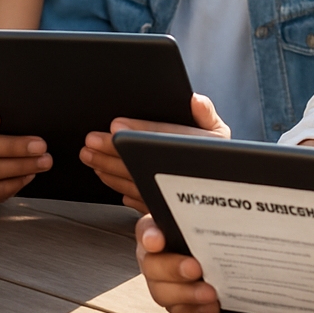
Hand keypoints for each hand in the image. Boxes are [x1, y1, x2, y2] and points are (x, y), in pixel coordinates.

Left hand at [81, 94, 229, 211]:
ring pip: (136, 182)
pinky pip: (138, 201)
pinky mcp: (165, 212)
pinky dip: (119, 188)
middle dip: (113, 150)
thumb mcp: (218, 131)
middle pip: (144, 160)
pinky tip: (105, 176)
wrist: (222, 189)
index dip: (140, 130)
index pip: (166, 136)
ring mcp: (175, 195)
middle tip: (91, 141)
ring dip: (110, 169)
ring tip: (91, 157)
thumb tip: (195, 100)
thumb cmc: (217, 154)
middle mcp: (190, 174)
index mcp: (204, 149)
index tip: (116, 126)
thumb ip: (205, 114)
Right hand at [135, 214, 219, 312]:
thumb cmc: (198, 232)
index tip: (157, 241)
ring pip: (163, 294)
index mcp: (153, 231)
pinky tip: (212, 306)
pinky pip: (180, 312)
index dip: (150, 236)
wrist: (208, 252)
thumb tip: (204, 186)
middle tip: (195, 268)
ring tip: (210, 292)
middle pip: (153, 267)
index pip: (146, 230)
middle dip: (174, 269)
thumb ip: (193, 211)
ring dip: (187, 295)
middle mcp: (152, 258)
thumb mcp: (194, 217)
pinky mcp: (176, 304)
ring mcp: (161, 284)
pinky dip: (196, 311)